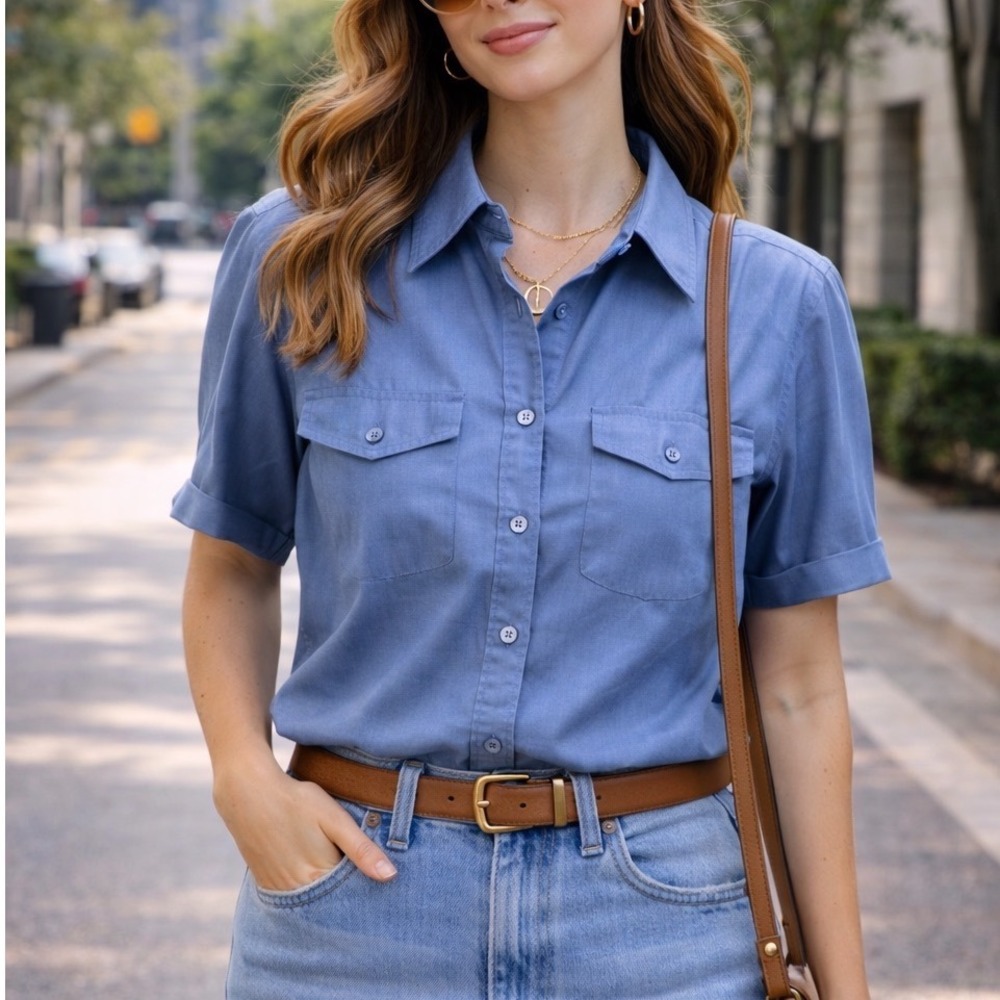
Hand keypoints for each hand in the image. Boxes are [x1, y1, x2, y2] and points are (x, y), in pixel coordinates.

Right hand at [212, 754, 397, 890]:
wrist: (248, 793)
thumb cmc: (296, 801)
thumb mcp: (335, 819)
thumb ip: (362, 849)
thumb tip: (390, 876)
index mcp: (319, 877)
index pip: (352, 897)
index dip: (366, 887)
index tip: (379, 879)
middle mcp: (297, 892)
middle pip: (331, 903)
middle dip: (347, 893)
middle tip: (357, 870)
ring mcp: (279, 890)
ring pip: (312, 901)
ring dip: (326, 892)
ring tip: (333, 866)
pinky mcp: (266, 883)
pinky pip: (293, 896)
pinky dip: (306, 889)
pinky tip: (312, 869)